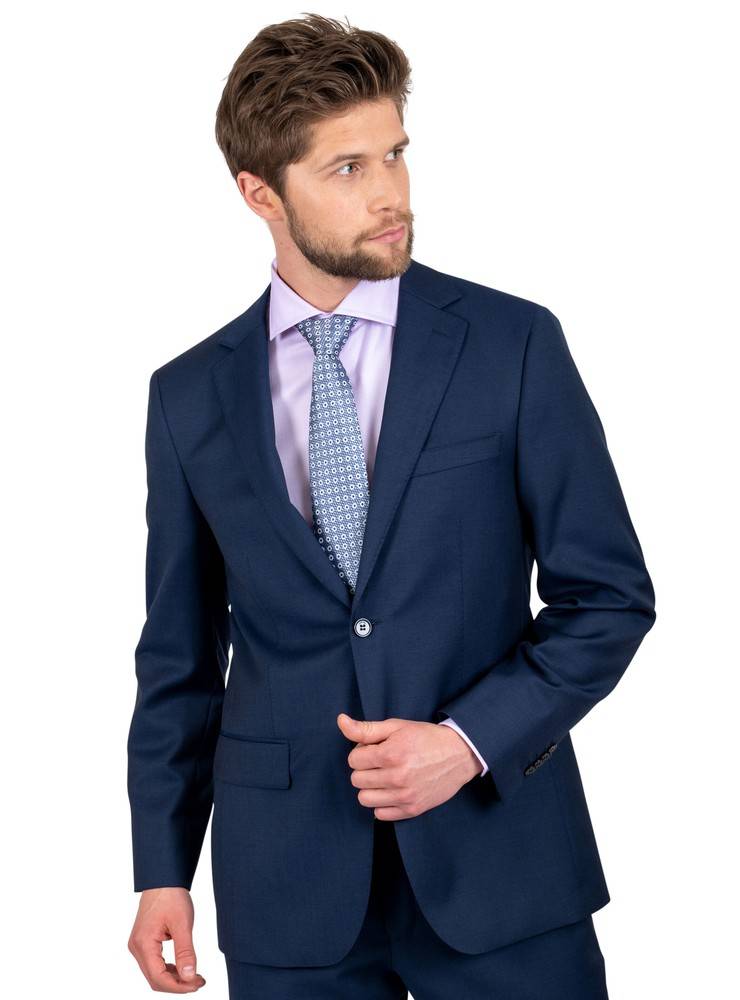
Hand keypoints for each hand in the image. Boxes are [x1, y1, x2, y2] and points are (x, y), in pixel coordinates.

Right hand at [128, 887, 205, 992]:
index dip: (179, 986)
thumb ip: (185, 952)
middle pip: (155, 979)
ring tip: (195, 977)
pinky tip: (183, 968)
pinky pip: (154, 963)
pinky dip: (168, 969)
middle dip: (177, 984)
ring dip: (173, 978)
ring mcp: (138, 945)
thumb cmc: (171, 896)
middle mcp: (136, 947)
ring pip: (154, 973)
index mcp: (143, 944)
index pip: (159, 978)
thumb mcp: (183, 924)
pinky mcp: (143, 941)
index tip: (197, 984)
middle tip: (199, 982)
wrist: (162, 878)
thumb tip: (189, 977)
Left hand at [337, 712, 482, 819]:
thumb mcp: (396, 726)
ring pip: (364, 799)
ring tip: (385, 776)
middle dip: (364, 769)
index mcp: (392, 753)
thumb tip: (340, 721)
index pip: (353, 760)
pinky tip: (392, 790)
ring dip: (370, 788)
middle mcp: (397, 777)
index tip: (376, 749)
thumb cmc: (426, 738)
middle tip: (382, 761)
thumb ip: (366, 728)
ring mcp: (405, 796)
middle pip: (356, 779)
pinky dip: (382, 803)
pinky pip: (380, 815)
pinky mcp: (412, 810)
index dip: (362, 752)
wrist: (459, 754)